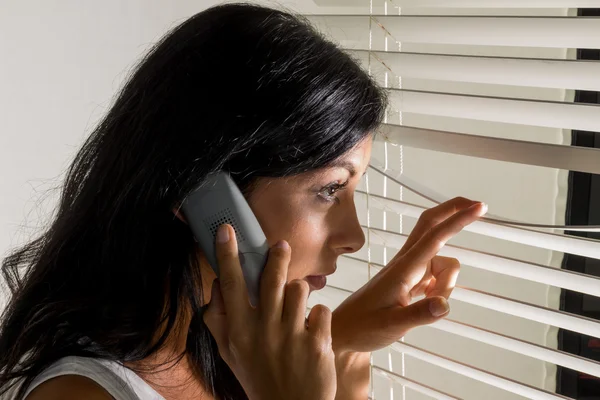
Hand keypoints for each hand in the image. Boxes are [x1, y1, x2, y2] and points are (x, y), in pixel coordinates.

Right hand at [204, 224, 335, 399]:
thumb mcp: (229, 353)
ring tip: (296, 309)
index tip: (227, 230)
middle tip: (281, 246)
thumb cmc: (258, 377)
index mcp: (240, 331)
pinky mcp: (318, 342)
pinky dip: (318, 317)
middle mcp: (264, 330)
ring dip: (299, 293)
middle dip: (277, 256)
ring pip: (299, 289)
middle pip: (271, 278)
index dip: (227, 254)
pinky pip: (321, 310)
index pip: (231, 284)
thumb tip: (217, 285)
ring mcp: (292, 335)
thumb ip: (219, 319)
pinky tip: (312, 331)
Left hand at [331, 197, 486, 354]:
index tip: (479, 207)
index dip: (458, 220)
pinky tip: (425, 303)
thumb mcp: (392, 325)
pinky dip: (441, 287)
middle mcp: (407, 263)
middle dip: (455, 213)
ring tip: (427, 306)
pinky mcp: (411, 279)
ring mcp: (410, 270)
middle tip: (479, 208)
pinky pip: (438, 275)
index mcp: (403, 268)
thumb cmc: (363, 326)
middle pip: (433, 225)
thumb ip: (419, 314)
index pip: (435, 237)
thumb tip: (444, 305)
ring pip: (444, 262)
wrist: (345, 330)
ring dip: (447, 282)